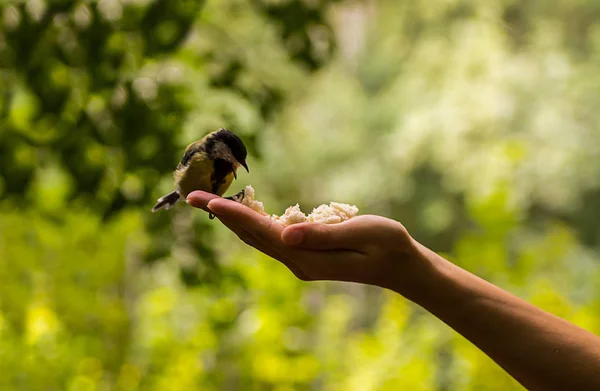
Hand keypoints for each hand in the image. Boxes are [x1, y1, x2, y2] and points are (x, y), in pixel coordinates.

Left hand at [186, 191, 425, 291]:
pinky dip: (252, 224)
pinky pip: (271, 239)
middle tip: (193, 195)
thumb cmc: (387, 244)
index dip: (233, 214)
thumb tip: (283, 233)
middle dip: (222, 215)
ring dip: (233, 220)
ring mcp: (300, 262)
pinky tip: (243, 213)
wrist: (400, 266)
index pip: (261, 232)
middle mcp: (297, 262)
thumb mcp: (360, 234)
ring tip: (210, 201)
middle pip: (251, 236)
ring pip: (257, 239)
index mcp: (307, 257)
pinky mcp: (305, 257)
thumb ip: (322, 235)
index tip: (206, 199)